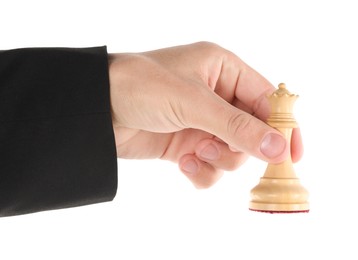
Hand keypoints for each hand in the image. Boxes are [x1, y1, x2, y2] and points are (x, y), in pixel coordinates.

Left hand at [108, 42, 302, 187]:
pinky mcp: (186, 144)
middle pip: (251, 130)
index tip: (293, 152)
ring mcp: (201, 122)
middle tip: (218, 149)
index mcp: (223, 70)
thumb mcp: (193, 103)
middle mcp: (215, 95)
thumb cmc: (142, 86)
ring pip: (232, 152)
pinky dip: (201, 171)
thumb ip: (237, 126)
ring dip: (218, 159)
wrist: (97, 109)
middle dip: (239, 147)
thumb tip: (279, 147)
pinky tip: (184, 164)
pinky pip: (210, 166)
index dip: (281, 125)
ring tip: (195, 152)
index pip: (266, 99)